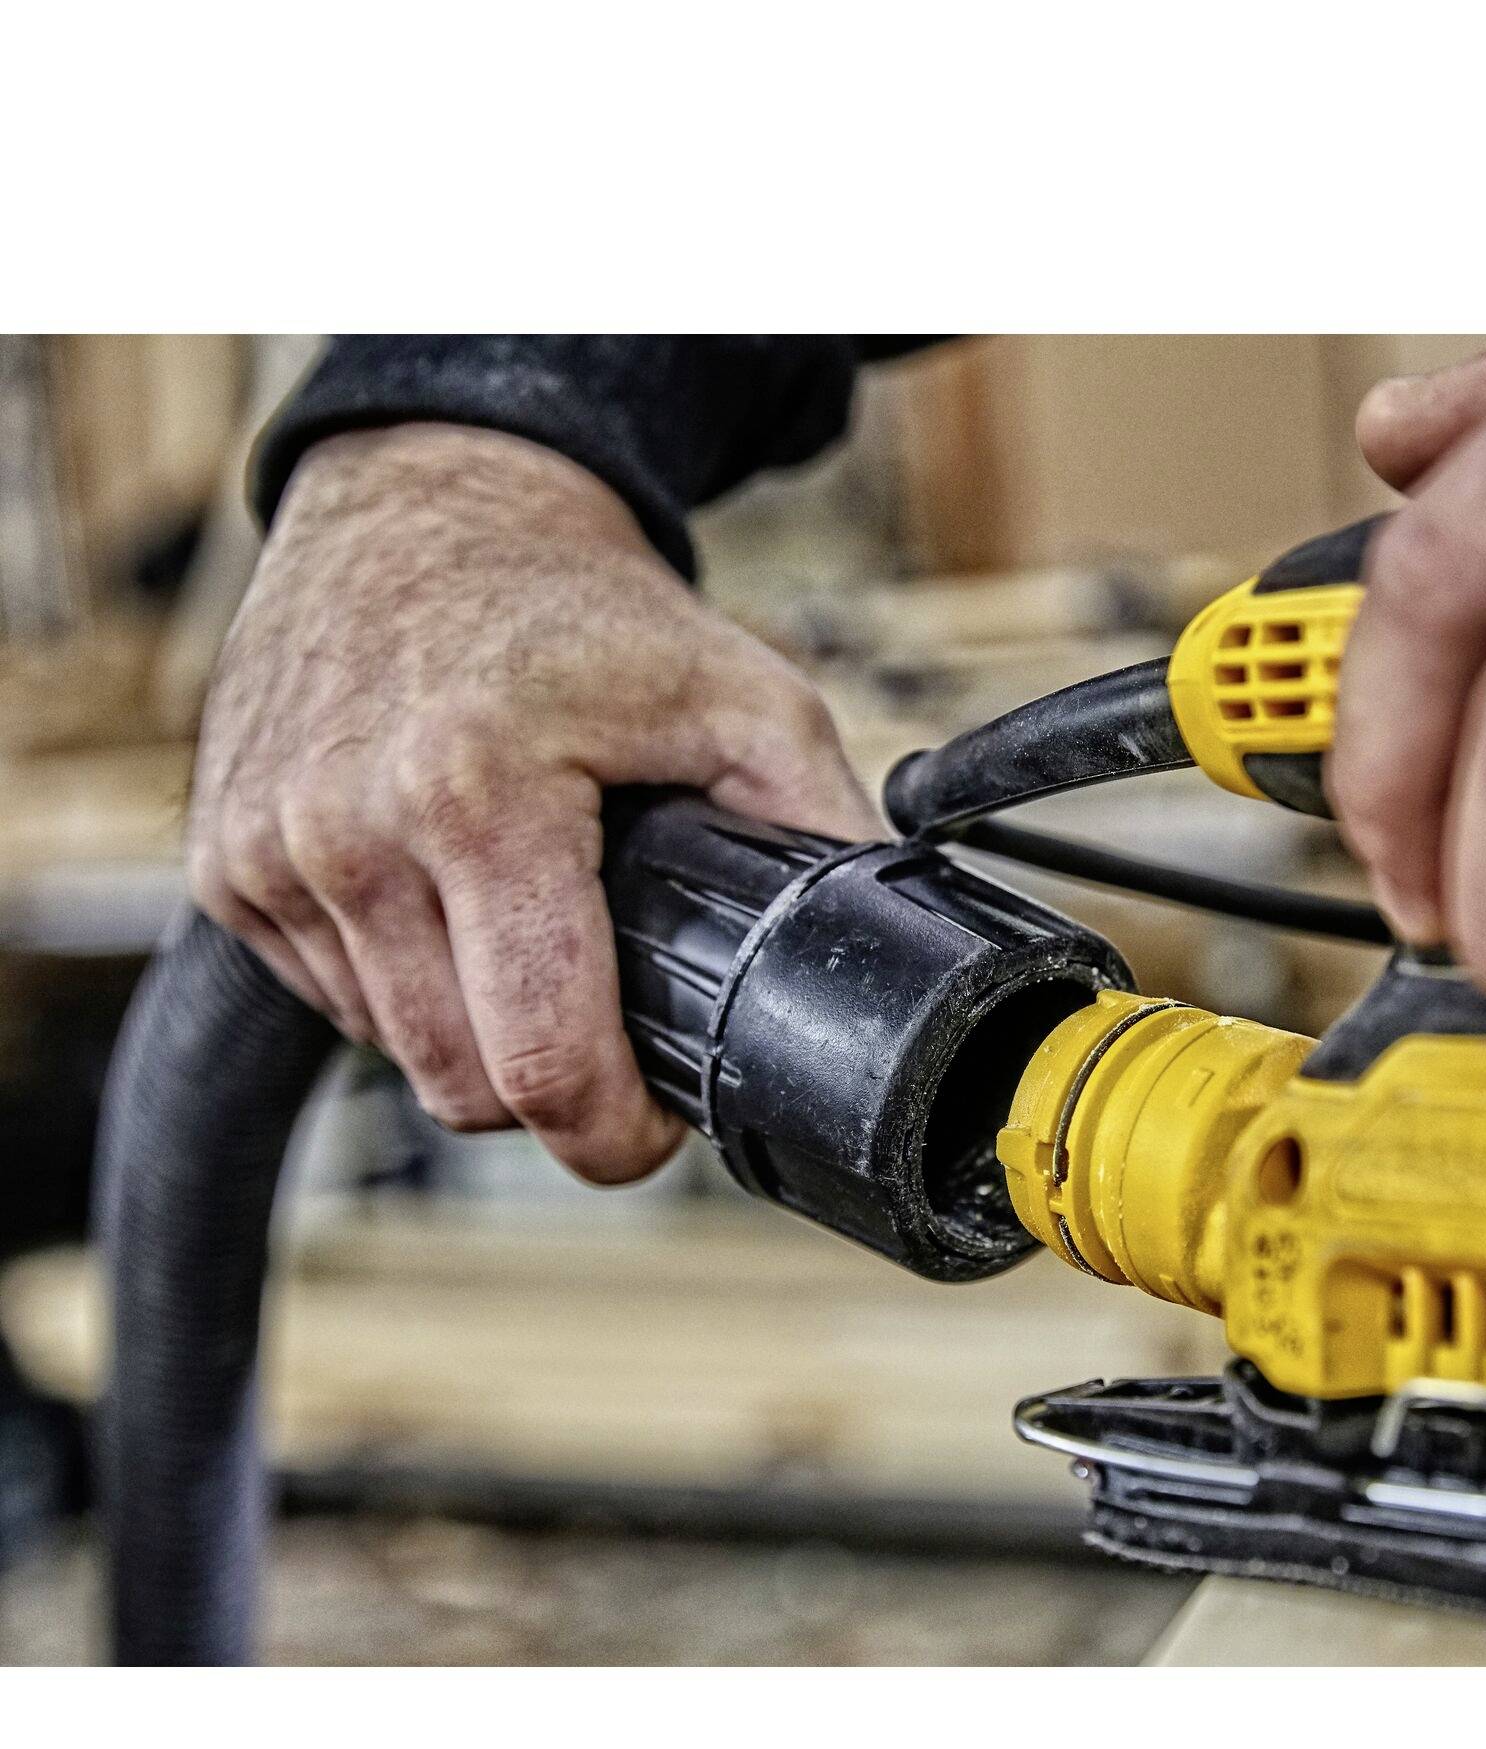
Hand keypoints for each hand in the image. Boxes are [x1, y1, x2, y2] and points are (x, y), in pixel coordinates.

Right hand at [191, 422, 878, 1182]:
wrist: (427, 505)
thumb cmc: (583, 607)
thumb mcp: (743, 698)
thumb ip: (819, 826)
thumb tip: (885, 941)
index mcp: (476, 797)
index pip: (539, 1063)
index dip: (613, 1132)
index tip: (653, 1118)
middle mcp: (347, 833)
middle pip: (465, 1087)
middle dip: (553, 1088)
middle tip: (608, 1019)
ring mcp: (268, 855)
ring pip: (398, 1056)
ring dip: (473, 1032)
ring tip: (529, 930)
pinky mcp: (225, 865)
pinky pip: (336, 1002)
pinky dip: (403, 985)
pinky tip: (448, 902)